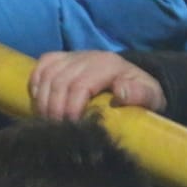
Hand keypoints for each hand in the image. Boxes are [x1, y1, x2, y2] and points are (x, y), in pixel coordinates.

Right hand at [29, 51, 165, 120]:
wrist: (134, 81)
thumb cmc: (141, 95)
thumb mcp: (151, 97)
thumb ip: (141, 95)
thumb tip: (121, 93)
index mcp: (108, 65)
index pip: (79, 85)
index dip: (70, 108)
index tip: (71, 127)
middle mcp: (88, 57)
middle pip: (59, 82)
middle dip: (54, 109)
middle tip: (56, 129)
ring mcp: (73, 56)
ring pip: (47, 75)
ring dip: (42, 101)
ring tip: (47, 121)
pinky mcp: (62, 58)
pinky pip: (41, 66)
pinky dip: (35, 84)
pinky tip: (39, 101)